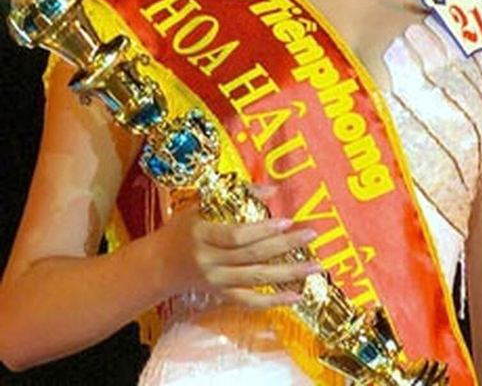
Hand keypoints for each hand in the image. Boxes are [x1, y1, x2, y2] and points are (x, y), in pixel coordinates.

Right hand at [154, 190, 321, 309]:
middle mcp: (210, 261)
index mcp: (202, 234)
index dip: (262, 229)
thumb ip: (235, 194)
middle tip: (310, 235)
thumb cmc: (182, 228)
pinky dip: (274, 301)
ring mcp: (216, 281)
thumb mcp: (200, 204)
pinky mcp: (221, 295)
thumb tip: (272, 188)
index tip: (286, 219)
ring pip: (256, 279)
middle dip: (285, 245)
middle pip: (252, 256)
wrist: (158, 265)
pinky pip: (250, 301)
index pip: (236, 235)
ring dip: (288, 273)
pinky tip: (296, 295)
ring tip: (315, 265)